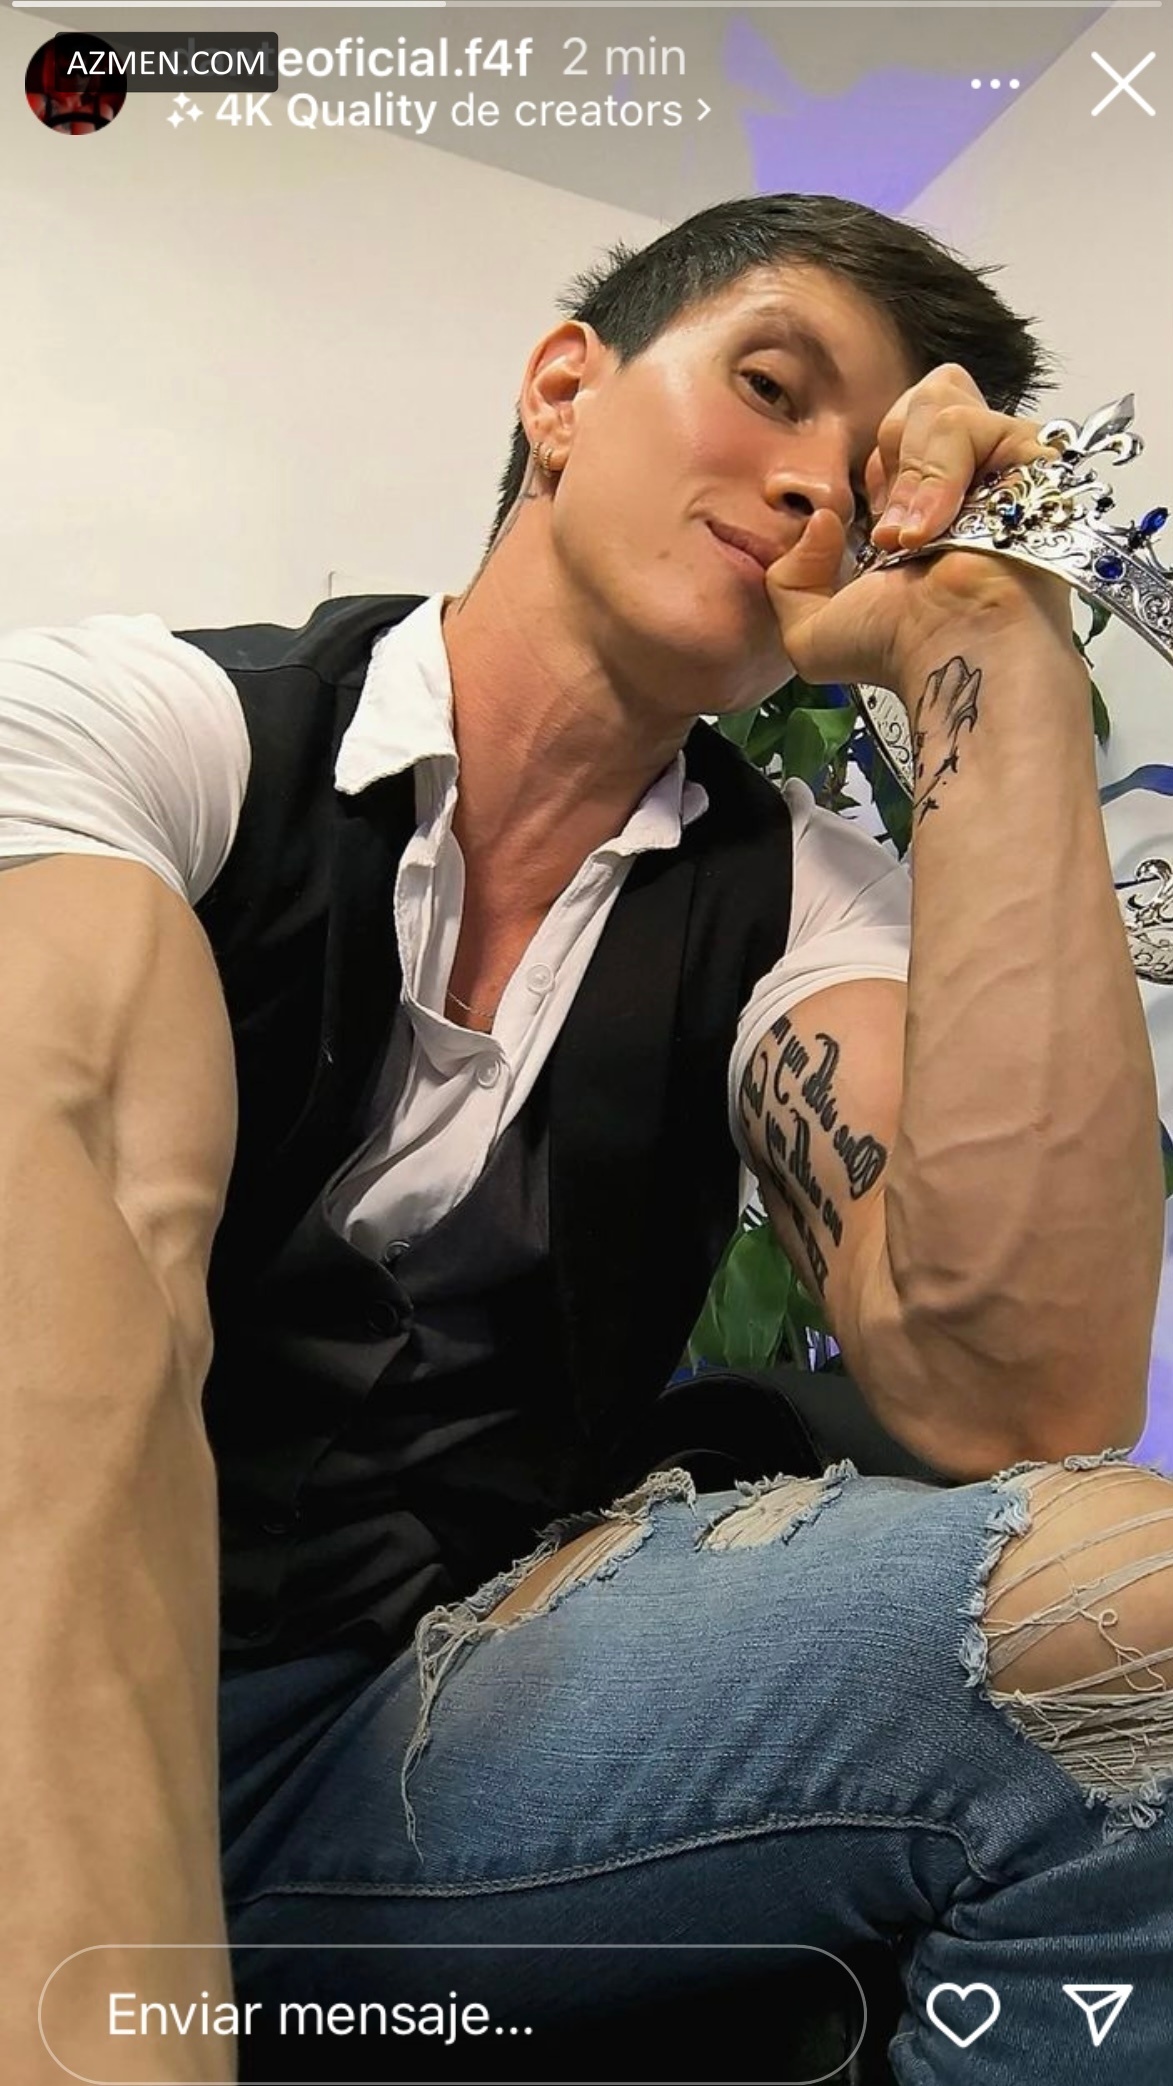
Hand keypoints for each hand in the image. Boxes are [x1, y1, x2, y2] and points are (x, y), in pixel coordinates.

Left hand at [765, 364, 1074, 694]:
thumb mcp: (810, 627)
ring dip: (914, 472)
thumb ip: (790, 575)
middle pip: (921, 398)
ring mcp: (1002, 462)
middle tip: (893, 535)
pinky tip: (939, 528)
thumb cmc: (896, 649)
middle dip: (892, 458)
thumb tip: (823, 520)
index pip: (896, 432)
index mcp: (925, 500)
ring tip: (914, 538)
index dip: (875, 471)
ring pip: (942, 397)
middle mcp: (968, 475)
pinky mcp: (1030, 457)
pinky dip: (942, 470)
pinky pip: (973, 420)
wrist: (953, 654)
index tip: (876, 533)